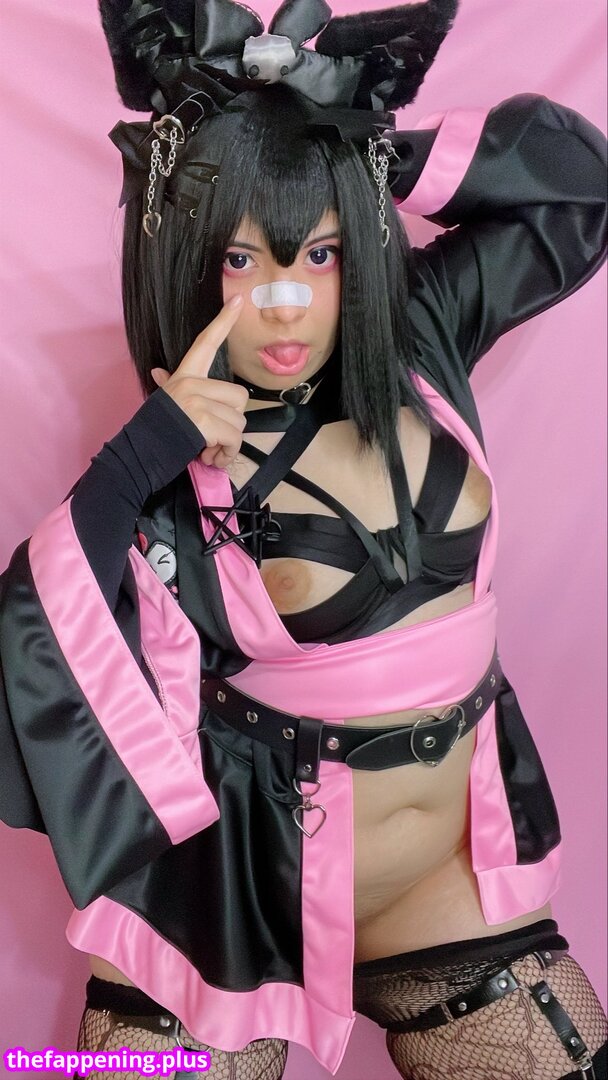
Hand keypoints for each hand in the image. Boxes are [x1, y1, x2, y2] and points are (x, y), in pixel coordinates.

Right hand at [151, 296, 247, 468]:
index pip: (206, 343)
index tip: (238, 301)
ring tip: (208, 449)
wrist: (136, 455)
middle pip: (239, 396)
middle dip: (233, 422)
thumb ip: (168, 385)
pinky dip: (227, 453)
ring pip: (239, 421)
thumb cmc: (154, 431)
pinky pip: (234, 437)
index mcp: (184, 375)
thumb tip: (159, 372)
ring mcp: (197, 400)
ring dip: (229, 442)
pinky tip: (210, 456)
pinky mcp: (203, 421)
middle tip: (213, 436)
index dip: (223, 322)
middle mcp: (191, 383)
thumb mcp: (163, 402)